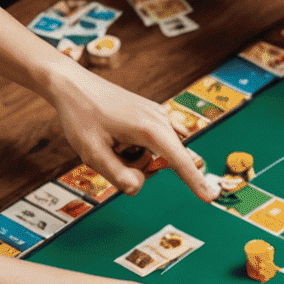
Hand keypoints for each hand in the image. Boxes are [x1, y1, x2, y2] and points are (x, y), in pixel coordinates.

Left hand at [46, 70, 217, 201]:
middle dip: (138, 167)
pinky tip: (118, 136)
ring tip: (110, 140)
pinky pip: (153, 144)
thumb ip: (118, 176)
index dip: (194, 182)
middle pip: (162, 162)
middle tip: (109, 150)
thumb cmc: (81, 115)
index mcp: (149, 128)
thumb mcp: (92, 152)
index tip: (211, 198)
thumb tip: (138, 188)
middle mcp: (160, 120)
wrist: (73, 85)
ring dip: (134, 157)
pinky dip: (136, 148)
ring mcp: (157, 116)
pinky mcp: (152, 116)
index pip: (179, 161)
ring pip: (156, 154)